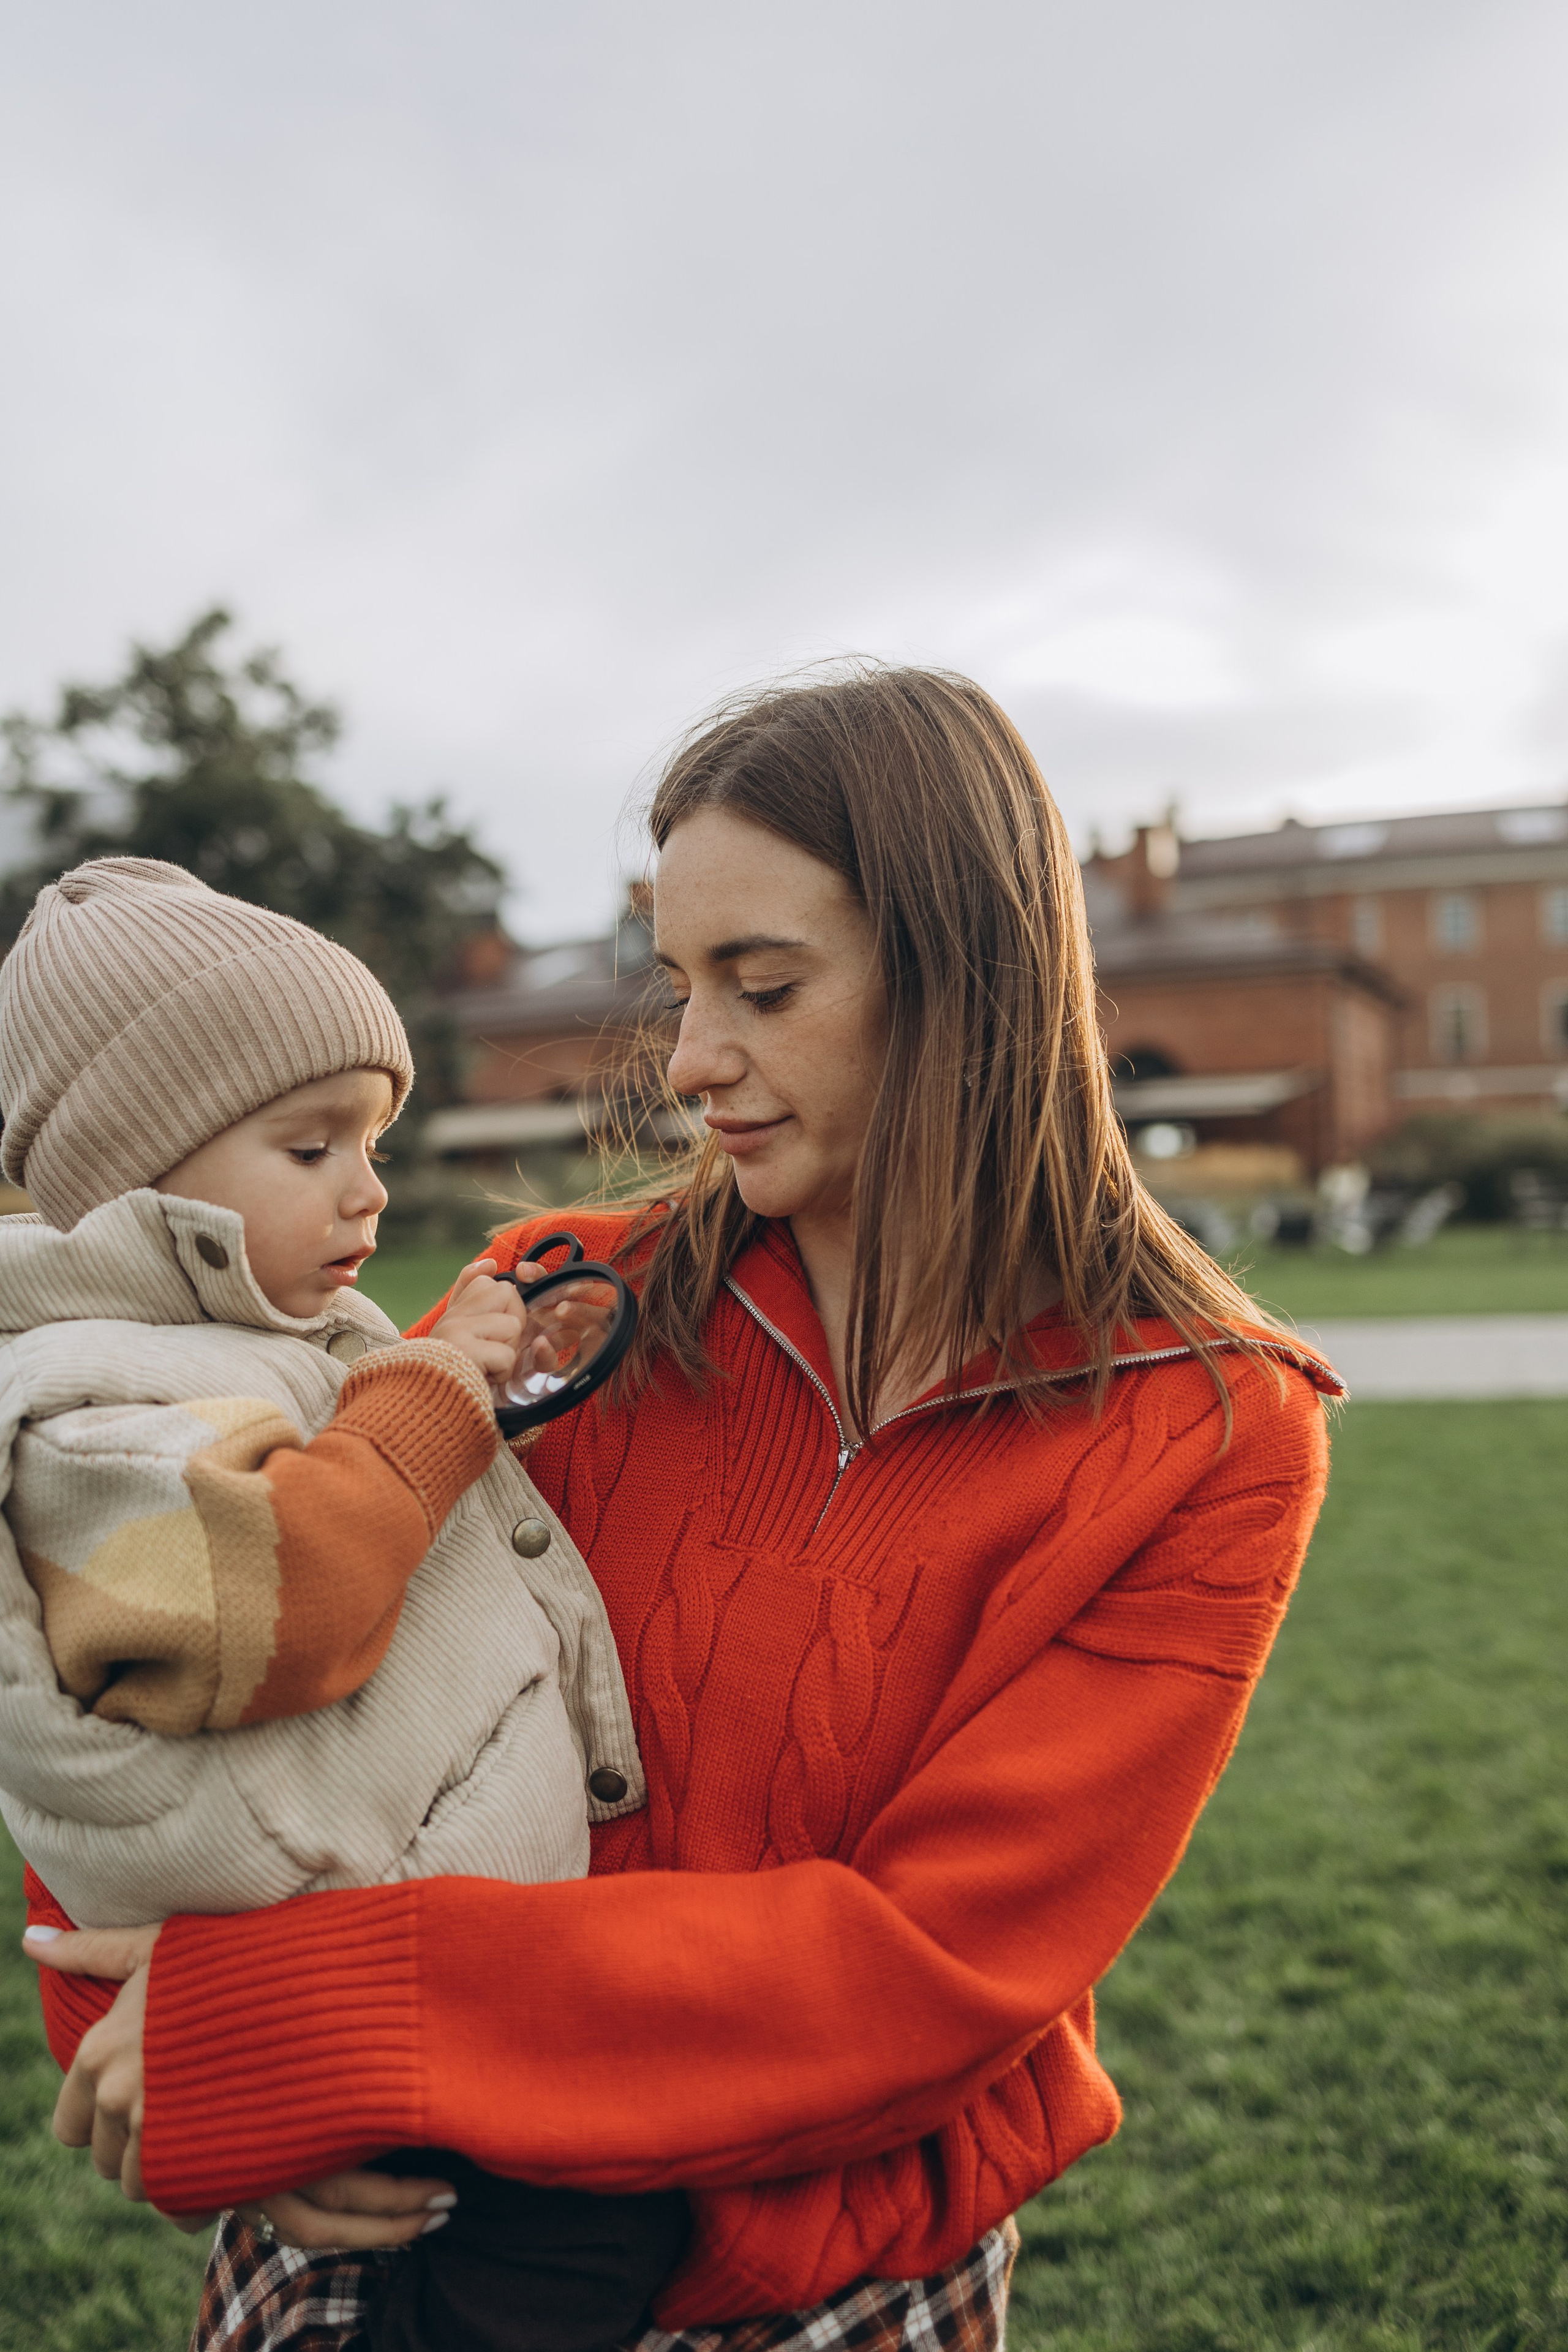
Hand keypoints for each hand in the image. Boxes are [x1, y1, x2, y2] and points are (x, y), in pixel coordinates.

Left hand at [25, 1923, 454, 2246]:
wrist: (319, 1988)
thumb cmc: (241, 1958)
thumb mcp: (164, 1946)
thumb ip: (97, 1949)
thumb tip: (32, 1940)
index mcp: (99, 2052)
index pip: (72, 2128)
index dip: (108, 2120)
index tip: (149, 2101)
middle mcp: (120, 2097)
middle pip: (110, 2163)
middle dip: (144, 2146)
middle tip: (192, 2115)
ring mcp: (163, 2132)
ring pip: (146, 2186)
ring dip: (176, 2170)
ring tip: (218, 2133)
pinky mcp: (206, 2160)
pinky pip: (184, 2200)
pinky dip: (203, 2191)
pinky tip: (234, 2159)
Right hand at [428, 1257, 528, 1381]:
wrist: (421, 1413)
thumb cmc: (452, 1377)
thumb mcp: (464, 1336)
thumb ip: (472, 1298)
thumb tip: (489, 1262)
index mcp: (453, 1312)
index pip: (484, 1281)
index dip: (502, 1305)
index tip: (488, 1332)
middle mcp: (451, 1317)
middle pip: (506, 1294)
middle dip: (511, 1326)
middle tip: (491, 1351)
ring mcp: (454, 1332)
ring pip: (511, 1326)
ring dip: (507, 1355)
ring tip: (484, 1368)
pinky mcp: (462, 1353)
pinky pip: (506, 1356)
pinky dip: (501, 1374)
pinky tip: (482, 1380)